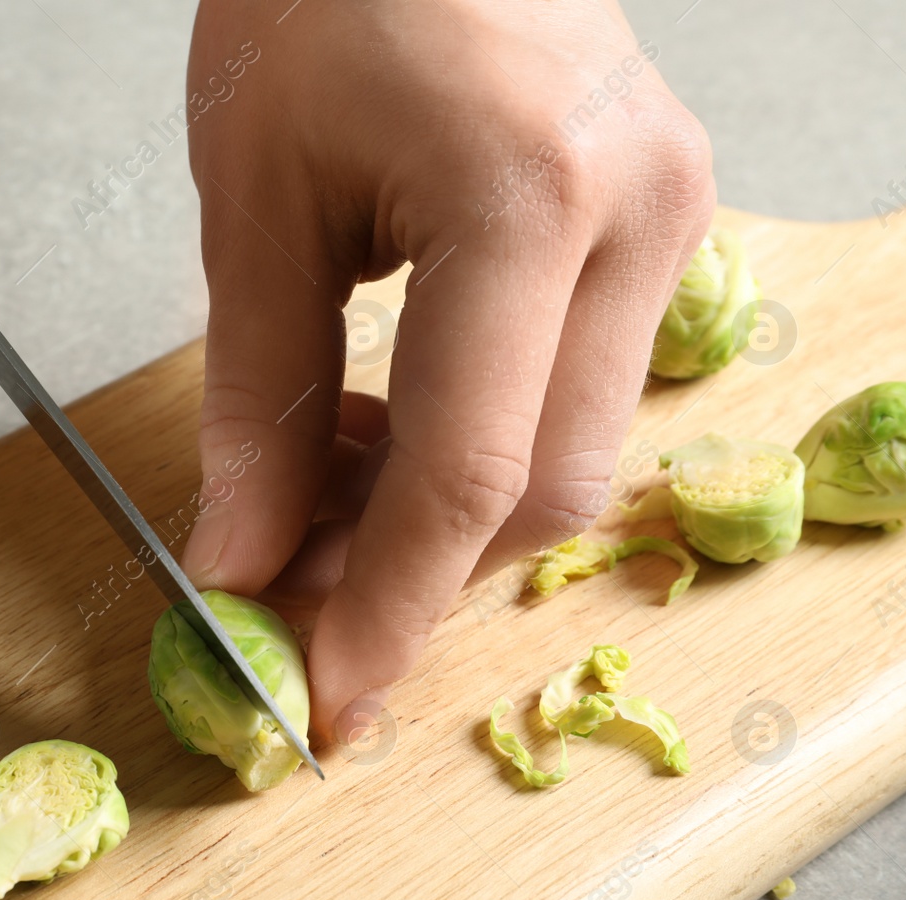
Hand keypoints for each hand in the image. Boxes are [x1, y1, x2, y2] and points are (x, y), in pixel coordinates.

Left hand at [180, 0, 713, 743]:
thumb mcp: (253, 202)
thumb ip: (254, 396)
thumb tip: (239, 557)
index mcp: (529, 197)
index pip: (467, 471)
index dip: (388, 606)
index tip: (325, 696)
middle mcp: (636, 216)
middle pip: (540, 489)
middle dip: (409, 574)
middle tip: (289, 599)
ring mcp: (666, 217)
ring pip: (568, 455)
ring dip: (434, 516)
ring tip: (310, 499)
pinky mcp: (652, 223)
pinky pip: (574, 392)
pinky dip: (471, 447)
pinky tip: (379, 431)